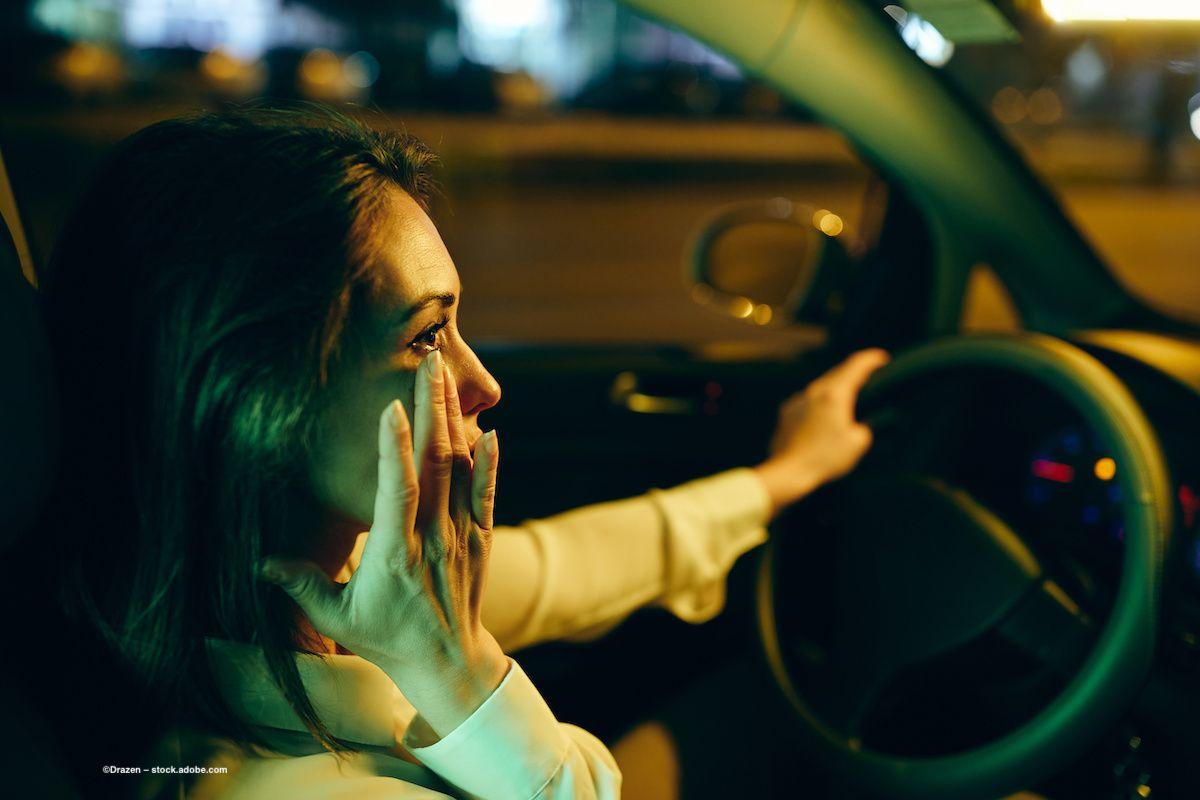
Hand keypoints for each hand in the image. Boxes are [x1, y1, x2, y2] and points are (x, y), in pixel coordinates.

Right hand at [261, 351, 506, 738]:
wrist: (447, 662)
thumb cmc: (387, 639)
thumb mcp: (338, 616)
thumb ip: (303, 584)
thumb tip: (261, 562)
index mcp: (395, 552)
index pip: (397, 490)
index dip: (394, 448)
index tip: (391, 407)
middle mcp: (432, 536)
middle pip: (434, 462)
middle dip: (430, 408)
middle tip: (428, 363)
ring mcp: (460, 534)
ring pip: (461, 468)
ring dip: (453, 421)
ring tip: (445, 379)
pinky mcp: (480, 538)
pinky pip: (487, 494)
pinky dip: (490, 463)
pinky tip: (491, 432)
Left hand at [753, 348, 889, 516]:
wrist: (788, 472)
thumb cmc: (824, 459)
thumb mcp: (857, 443)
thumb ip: (865, 427)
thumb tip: (860, 424)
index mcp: (834, 395)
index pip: (856, 366)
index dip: (871, 359)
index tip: (882, 357)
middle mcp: (814, 391)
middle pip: (837, 372)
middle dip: (854, 371)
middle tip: (869, 374)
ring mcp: (797, 401)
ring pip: (821, 386)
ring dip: (836, 387)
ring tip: (847, 396)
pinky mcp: (786, 412)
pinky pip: (807, 400)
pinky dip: (819, 402)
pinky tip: (824, 416)